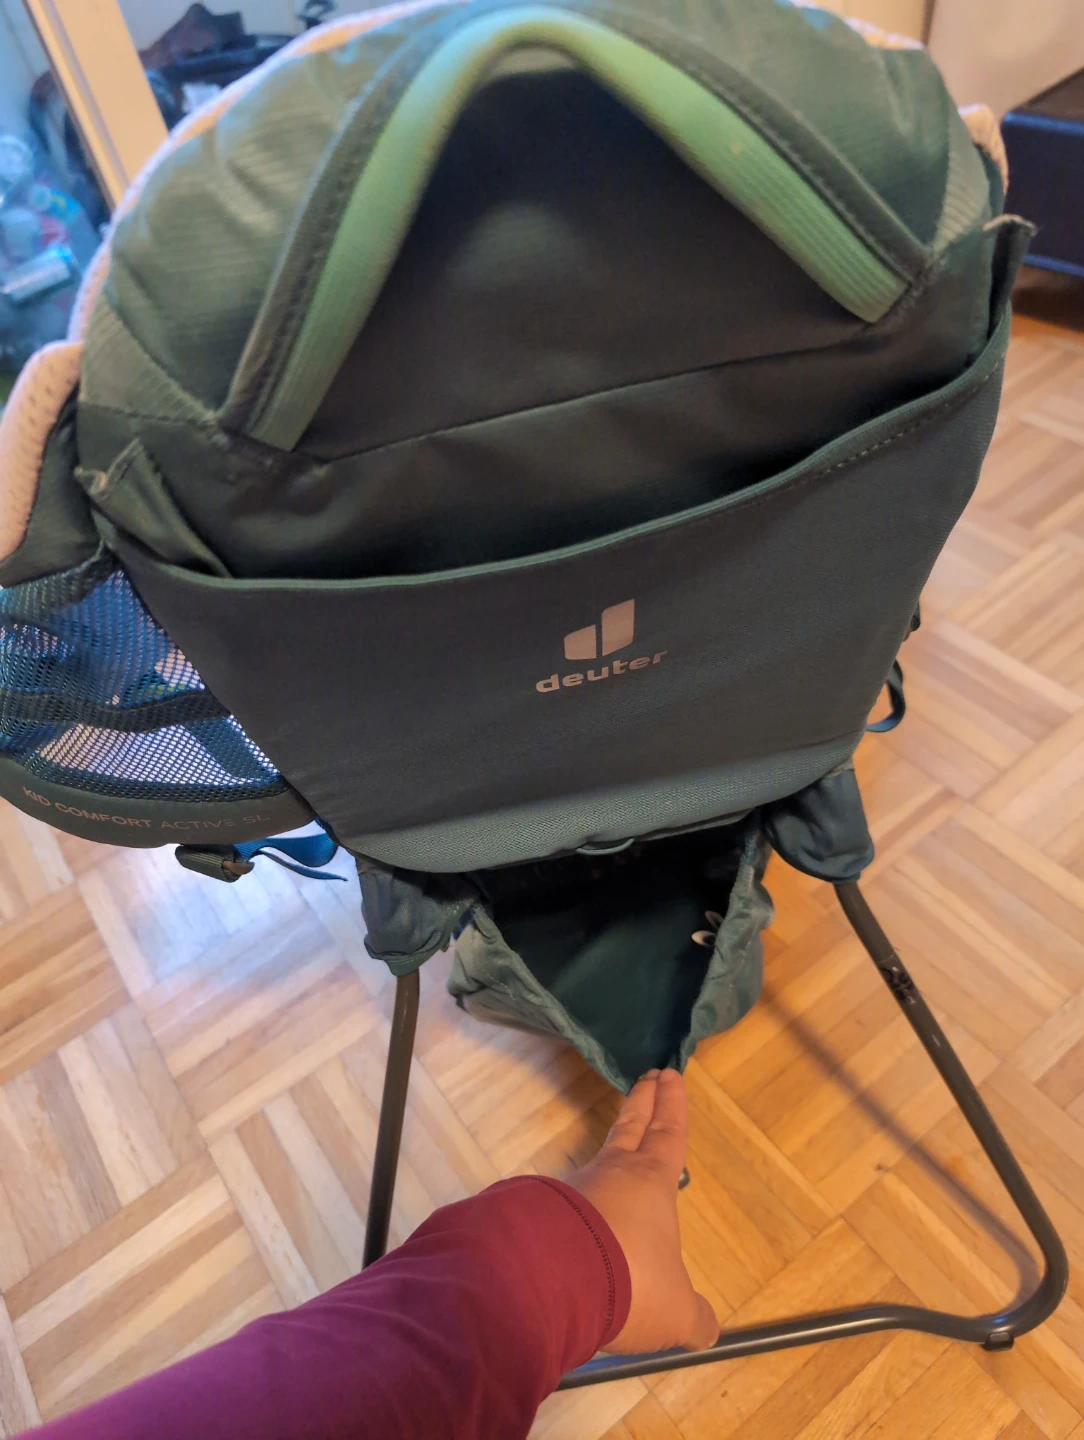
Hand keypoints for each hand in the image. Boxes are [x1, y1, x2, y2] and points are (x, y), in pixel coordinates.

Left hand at [565, 1069, 718, 1353]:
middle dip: (642, 1104)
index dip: (672, 1107)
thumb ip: (692, 1317)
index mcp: (651, 1182)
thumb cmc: (632, 1281)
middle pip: (630, 1129)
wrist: (551, 1280)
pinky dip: (577, 1208)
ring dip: (609, 1160)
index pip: (667, 1135)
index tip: (670, 1074)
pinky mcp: (541, 1212)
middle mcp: (611, 1175)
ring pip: (596, 1166)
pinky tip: (576, 1226)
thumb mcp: (674, 1310)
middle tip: (648, 1077)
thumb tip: (706, 1329)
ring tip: (615, 1165)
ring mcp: (572, 1190)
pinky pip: (567, 1204)